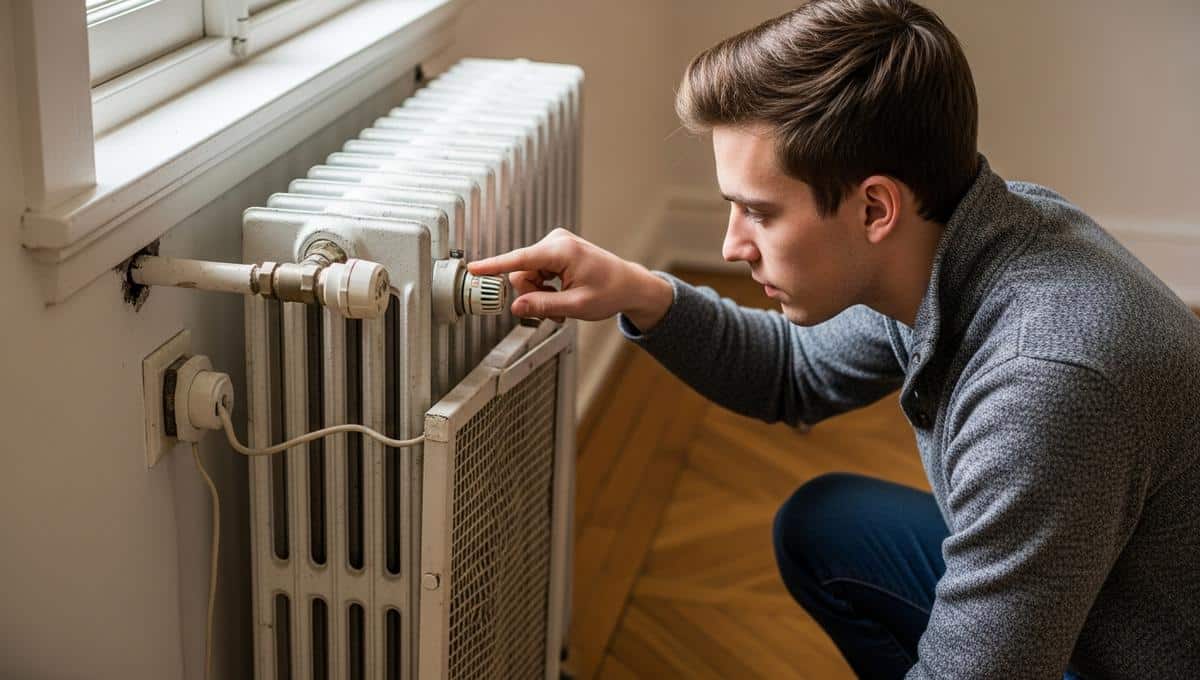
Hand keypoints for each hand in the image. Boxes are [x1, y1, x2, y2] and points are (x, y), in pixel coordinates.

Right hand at [467, 228, 672, 329]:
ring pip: (527, 273)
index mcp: (562, 251)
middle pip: (522, 272)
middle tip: (555, 309)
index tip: (473, 268)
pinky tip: (561, 293)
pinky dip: (545, 287)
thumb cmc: (610, 292)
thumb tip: (516, 307)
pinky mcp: (555, 249)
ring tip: (562, 303)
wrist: (629, 284)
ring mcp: (555, 243)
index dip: (494, 266)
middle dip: (532, 294)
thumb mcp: (577, 306)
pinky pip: (536, 271)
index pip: (520, 259)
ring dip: (540, 293)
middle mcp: (556, 241)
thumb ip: (544, 306)